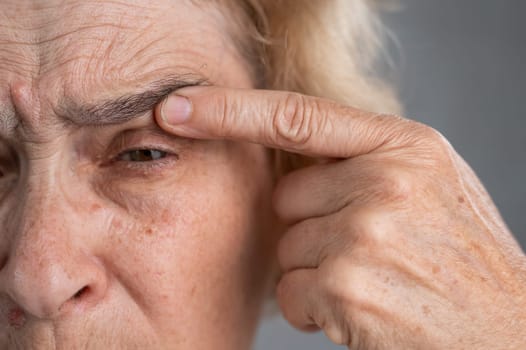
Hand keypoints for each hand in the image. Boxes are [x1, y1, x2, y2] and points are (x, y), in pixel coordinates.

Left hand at [155, 86, 525, 348]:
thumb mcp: (428, 183)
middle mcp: (385, 180)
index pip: (297, 116)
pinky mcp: (346, 286)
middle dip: (311, 226)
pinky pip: (291, 292)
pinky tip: (365, 312)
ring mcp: (365, 232)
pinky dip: (315, 308)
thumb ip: (364, 161)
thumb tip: (292, 163)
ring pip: (286, 248)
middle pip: (286, 197)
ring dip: (315, 271)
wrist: (509, 327)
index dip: (229, 109)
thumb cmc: (461, 255)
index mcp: (404, 146)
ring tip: (374, 282)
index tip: (176, 106)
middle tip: (365, 250)